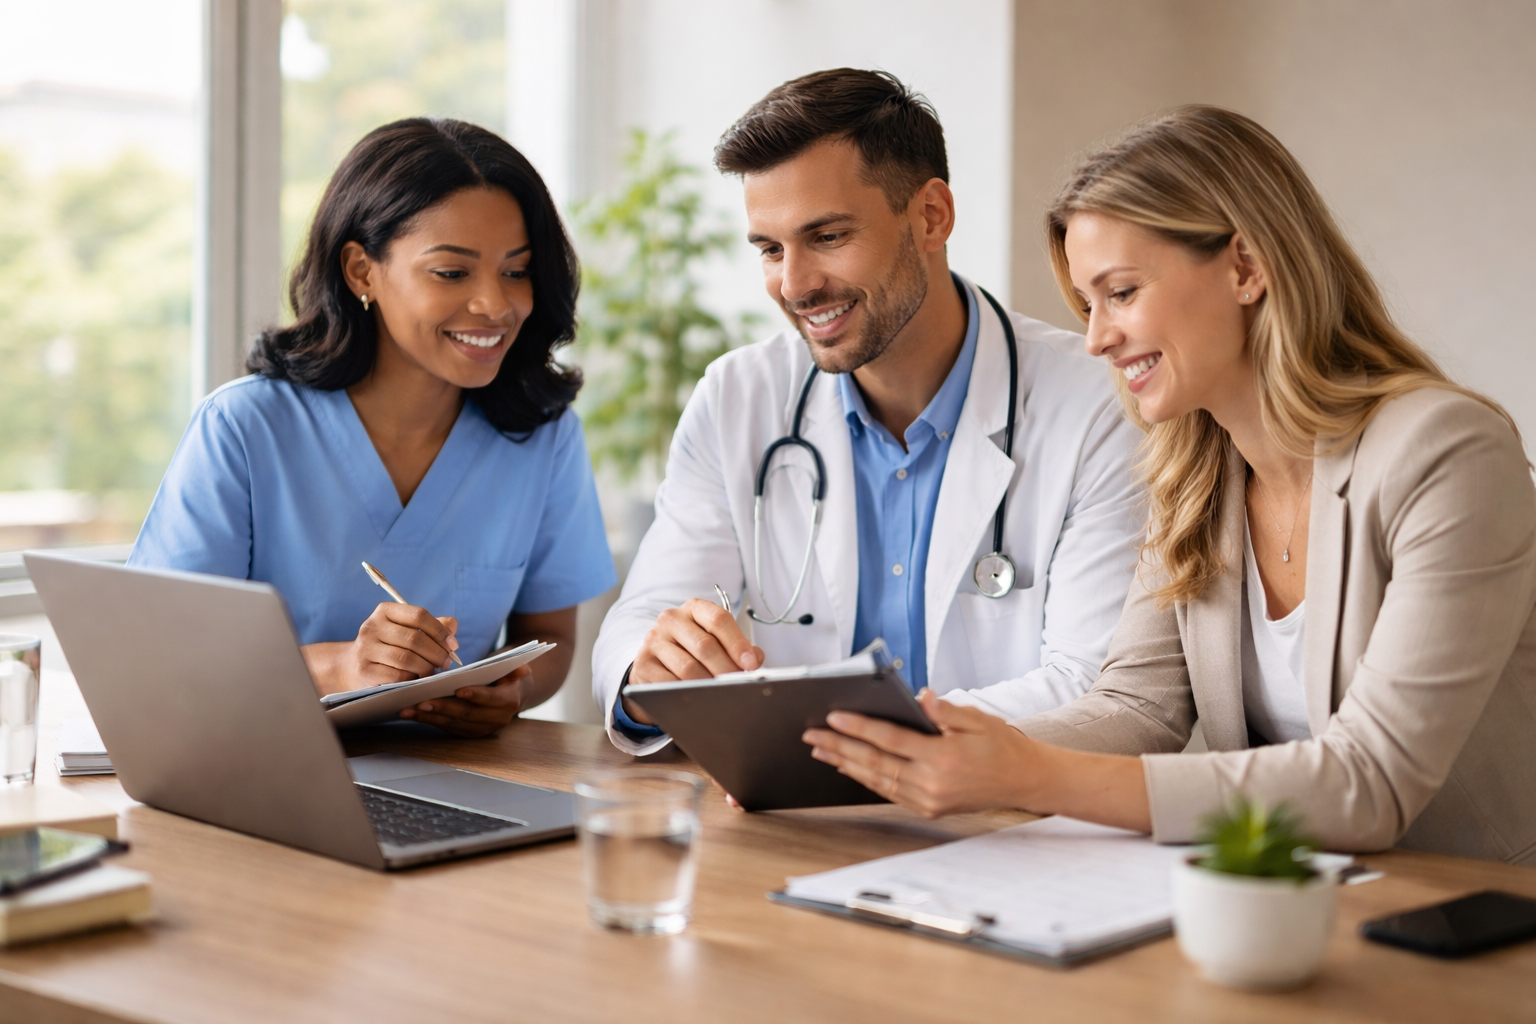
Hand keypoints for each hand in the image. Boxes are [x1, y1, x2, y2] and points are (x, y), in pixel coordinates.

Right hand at [341, 603, 459, 688]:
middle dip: (436, 653)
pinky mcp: (364, 670)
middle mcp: (372, 626)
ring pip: (407, 659)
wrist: (351, 665)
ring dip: (426, 667)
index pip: (419, 615)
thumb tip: (452, 625)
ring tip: (433, 671)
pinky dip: (413, 679)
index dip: (440, 631)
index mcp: (385, 611)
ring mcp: (366, 649)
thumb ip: (431, 626)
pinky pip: (397, 676)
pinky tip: (418, 679)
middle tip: (446, 662)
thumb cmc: (388, 645)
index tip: (453, 645)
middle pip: (414, 639)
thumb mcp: (406, 630)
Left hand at [401, 663, 529, 737]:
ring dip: (430, 717)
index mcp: (509, 701)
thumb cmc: (508, 673)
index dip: (476, 695)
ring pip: (454, 723)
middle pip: (467, 714)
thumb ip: (515, 665)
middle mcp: (497, 719)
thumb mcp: (515, 665)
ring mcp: (482, 729)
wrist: (513, 692)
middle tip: (421, 701)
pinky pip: (447, 728)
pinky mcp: (469, 732)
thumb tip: (521, 669)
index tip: (458, 690)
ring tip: (409, 709)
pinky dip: (429, 721)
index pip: (491, 699)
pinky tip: (412, 715)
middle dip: (443, 708)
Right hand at [623, 598, 763, 723]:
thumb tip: (756, 659)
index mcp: (694, 609)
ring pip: (688, 667)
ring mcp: (654, 640)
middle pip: (705, 645)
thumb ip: (739, 648)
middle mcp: (671, 619)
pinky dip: (687, 693)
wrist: (656, 664)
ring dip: (708, 684)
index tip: (751, 663)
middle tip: (739, 685)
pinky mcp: (643, 664)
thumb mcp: (716, 642)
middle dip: (726, 668)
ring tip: (722, 694)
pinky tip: (698, 698)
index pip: (719, 619)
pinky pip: (669, 683)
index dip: (738, 643)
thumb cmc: (692, 651)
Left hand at [802, 689, 1034, 817]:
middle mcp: (931, 784)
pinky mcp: (929, 809)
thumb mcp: (978, 720)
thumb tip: (921, 697)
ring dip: (846, 765)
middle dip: (840, 747)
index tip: (834, 716)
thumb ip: (945, 711)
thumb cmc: (1001, 746)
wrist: (1024, 781)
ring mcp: (929, 801)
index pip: (890, 740)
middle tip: (812, 735)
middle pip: (874, 763)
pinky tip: (849, 768)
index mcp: (942, 758)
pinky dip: (866, 779)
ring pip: (877, 781)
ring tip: (821, 750)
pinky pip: (889, 792)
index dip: (859, 728)